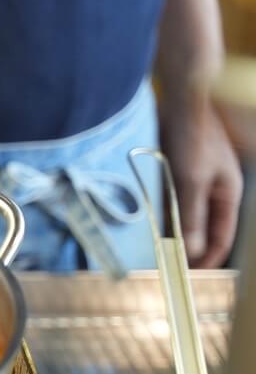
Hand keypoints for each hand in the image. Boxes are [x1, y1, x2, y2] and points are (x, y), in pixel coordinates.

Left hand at [160, 93, 243, 267]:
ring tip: (154, 253)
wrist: (182, 96)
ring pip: (185, 215)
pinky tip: (146, 226)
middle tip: (166, 269)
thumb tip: (193, 252)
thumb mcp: (191, 179)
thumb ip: (192, 216)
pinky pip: (171, 200)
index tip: (187, 278)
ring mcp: (197, 178)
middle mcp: (215, 188)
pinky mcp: (177, 170)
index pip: (221, 237)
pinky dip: (162, 213)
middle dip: (188, 249)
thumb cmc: (191, 136)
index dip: (207, 260)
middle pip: (203, 228)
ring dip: (172, 232)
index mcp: (228, 193)